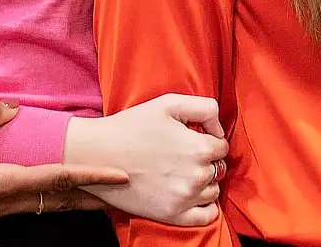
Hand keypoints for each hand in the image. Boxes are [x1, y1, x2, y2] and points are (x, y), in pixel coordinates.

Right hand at [0, 100, 128, 230]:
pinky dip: (47, 197)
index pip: (56, 179)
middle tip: (122, 192)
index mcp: (1, 186)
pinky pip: (24, 204)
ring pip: (43, 205)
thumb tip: (13, 108)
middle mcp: (3, 203)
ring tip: (95, 191)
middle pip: (58, 200)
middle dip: (92, 196)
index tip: (120, 176)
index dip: (91, 176)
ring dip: (71, 198)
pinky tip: (49, 189)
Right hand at [65, 94, 229, 225]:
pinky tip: (191, 195)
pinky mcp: (172, 215)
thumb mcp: (170, 103)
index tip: (192, 139)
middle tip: (183, 155)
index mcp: (199, 148)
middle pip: (219, 169)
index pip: (222, 146)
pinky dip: (205, 207)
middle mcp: (197, 175)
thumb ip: (205, 109)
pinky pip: (206, 216)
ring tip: (182, 172)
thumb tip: (219, 130)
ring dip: (205, 182)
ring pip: (214, 191)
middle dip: (207, 161)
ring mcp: (185, 198)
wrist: (98, 154)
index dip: (210, 139)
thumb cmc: (132, 126)